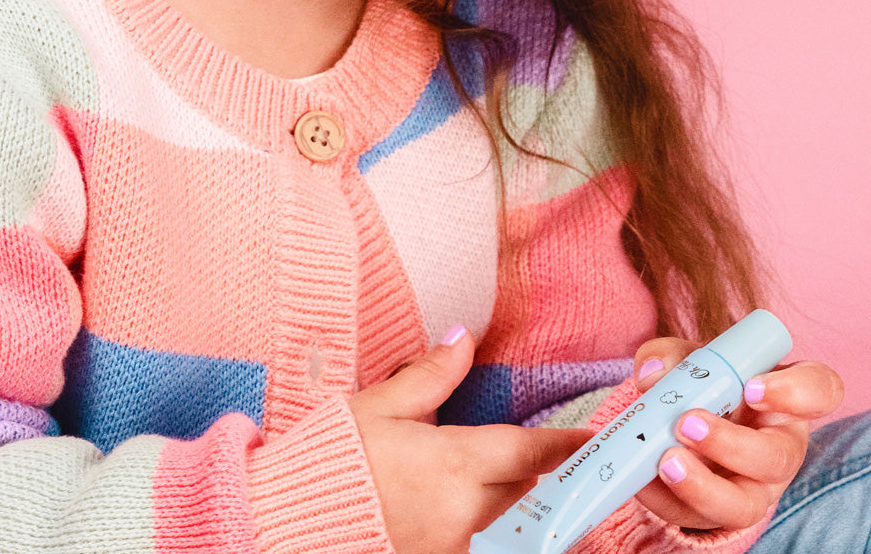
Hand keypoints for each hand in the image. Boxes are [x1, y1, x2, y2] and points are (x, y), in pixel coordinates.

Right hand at [349, 329, 591, 553]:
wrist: (285, 520)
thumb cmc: (333, 458)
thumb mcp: (381, 405)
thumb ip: (431, 375)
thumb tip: (464, 338)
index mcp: (451, 465)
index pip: (525, 453)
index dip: (560, 445)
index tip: (585, 439)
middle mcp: (459, 514)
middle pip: (518, 489)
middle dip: (528, 468)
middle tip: (534, 450)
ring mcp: (446, 548)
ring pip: (497, 520)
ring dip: (502, 498)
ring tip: (497, 478)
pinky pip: (471, 544)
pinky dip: (475, 524)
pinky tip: (460, 509)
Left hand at [630, 336, 843, 531]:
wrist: (680, 419)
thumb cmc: (702, 382)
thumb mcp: (686, 359)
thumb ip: (670, 356)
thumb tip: (651, 373)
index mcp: (783, 396)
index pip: (819, 389)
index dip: (796, 392)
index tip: (752, 387)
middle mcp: (779, 445)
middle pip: (779, 457)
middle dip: (732, 445)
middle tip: (687, 423)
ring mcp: (753, 487)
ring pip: (746, 505)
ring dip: (702, 486)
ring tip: (664, 462)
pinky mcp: (718, 513)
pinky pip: (697, 516)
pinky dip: (663, 497)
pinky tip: (640, 478)